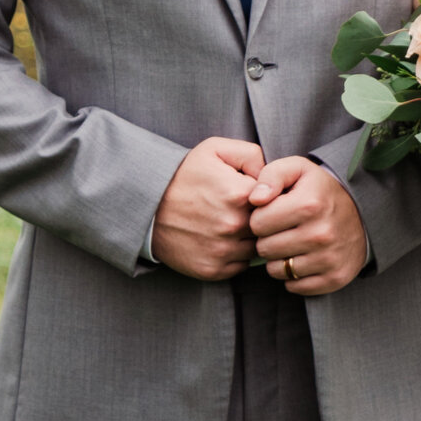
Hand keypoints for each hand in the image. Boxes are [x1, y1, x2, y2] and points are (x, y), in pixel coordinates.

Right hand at [151, 138, 265, 279]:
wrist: (146, 206)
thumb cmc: (183, 174)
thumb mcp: (215, 150)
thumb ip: (251, 154)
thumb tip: (271, 176)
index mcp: (240, 194)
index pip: (275, 200)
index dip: (266, 197)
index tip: (252, 195)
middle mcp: (233, 225)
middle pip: (267, 227)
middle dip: (259, 219)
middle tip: (239, 211)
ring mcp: (222, 250)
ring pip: (255, 248)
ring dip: (248, 239)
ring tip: (228, 224)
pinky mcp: (212, 270)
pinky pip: (239, 266)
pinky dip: (234, 256)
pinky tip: (219, 240)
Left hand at [249, 157, 368, 294]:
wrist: (363, 213)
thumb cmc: (320, 191)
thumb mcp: (298, 170)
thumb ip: (271, 175)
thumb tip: (255, 200)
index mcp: (309, 204)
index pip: (257, 223)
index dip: (261, 218)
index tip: (274, 214)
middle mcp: (321, 233)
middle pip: (264, 249)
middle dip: (267, 239)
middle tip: (282, 230)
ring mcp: (329, 258)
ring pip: (276, 270)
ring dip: (278, 259)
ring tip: (291, 244)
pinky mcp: (335, 278)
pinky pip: (294, 286)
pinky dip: (293, 276)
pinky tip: (302, 259)